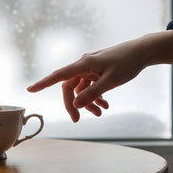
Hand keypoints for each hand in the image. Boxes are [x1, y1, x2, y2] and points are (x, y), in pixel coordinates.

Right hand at [27, 31, 172, 121]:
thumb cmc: (127, 63)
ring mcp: (90, 68)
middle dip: (74, 104)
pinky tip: (105, 105)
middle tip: (78, 120)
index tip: (30, 90)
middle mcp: (83, 64)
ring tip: (101, 113)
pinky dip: (95, 96)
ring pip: (81, 88)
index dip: (43, 83)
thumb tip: (76, 105)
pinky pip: (90, 86)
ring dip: (88, 102)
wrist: (141, 52)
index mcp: (84, 64)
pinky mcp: (96, 71)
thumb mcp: (110, 81)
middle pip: (69, 87)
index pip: (59, 75)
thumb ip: (92, 94)